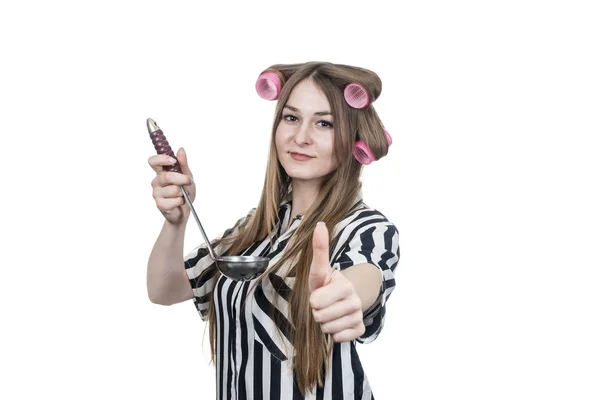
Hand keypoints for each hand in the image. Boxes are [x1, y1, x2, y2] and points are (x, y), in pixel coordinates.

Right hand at [148, 147, 194, 224]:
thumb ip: (183, 164)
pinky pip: (174, 200)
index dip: (162, 159)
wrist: (185, 210)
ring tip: (182, 195)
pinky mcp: (160, 204)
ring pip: (173, 189)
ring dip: (183, 192)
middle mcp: (156, 181)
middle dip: (181, 179)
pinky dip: (181, 201)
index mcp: (161, 172)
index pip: (153, 161)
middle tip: (188, 181)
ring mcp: (156, 193)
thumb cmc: (185, 192)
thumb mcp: (187, 176)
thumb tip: (180, 149)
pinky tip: (179, 202)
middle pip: (166, 176)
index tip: (173, 161)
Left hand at [308, 222, 364, 342]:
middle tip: (323, 304)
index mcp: (345, 285)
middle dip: (317, 313)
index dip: (313, 299)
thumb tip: (320, 224)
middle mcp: (355, 300)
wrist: (343, 298)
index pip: (316, 301)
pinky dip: (335, 333)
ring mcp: (359, 315)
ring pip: (328, 329)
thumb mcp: (320, 269)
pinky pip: (339, 338)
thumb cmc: (326, 284)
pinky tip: (338, 323)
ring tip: (330, 312)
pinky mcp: (360, 329)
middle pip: (320, 317)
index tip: (319, 293)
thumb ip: (320, 249)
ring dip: (325, 323)